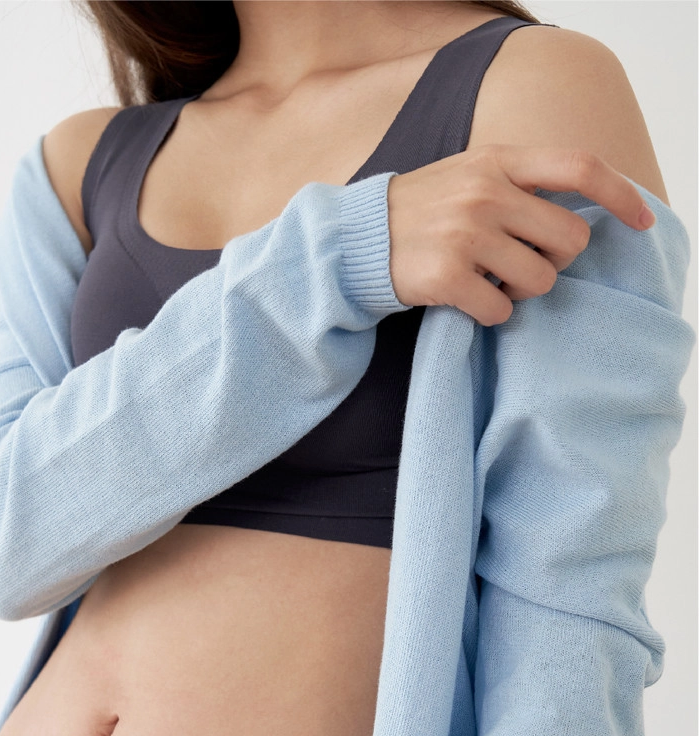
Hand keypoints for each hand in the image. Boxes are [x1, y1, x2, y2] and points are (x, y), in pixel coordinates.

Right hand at [386, 144, 654, 324]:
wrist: (355, 241)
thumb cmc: (423, 212)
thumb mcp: (470, 174)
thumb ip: (522, 181)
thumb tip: (583, 211)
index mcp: (498, 160)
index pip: (579, 167)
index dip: (621, 195)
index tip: (642, 222)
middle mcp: (485, 192)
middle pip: (569, 239)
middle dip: (557, 261)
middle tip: (524, 263)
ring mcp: (466, 234)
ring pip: (541, 280)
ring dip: (522, 291)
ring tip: (489, 279)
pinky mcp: (447, 276)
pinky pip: (501, 309)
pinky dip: (490, 313)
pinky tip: (466, 298)